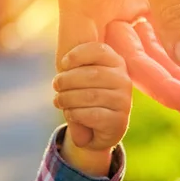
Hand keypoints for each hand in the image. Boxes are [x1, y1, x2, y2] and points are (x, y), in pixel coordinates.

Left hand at [53, 42, 131, 174]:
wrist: (99, 130)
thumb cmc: (86, 95)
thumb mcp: (83, 76)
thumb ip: (76, 65)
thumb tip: (62, 61)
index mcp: (116, 63)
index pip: (99, 51)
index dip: (77, 55)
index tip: (63, 64)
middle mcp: (123, 80)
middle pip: (92, 74)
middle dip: (68, 79)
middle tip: (56, 85)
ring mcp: (123, 101)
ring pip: (90, 96)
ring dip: (68, 98)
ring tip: (58, 100)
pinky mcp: (118, 121)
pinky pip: (92, 115)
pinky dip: (75, 114)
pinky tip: (70, 113)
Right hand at [56, 0, 179, 146]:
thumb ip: (174, 15)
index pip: (82, 57)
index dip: (103, 91)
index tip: (127, 121)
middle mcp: (93, 0)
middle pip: (120, 58)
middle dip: (158, 83)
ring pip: (140, 48)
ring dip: (171, 70)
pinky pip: (155, 31)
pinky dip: (175, 48)